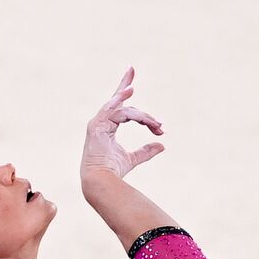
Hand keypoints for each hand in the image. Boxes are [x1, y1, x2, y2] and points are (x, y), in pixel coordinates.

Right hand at [80, 66, 165, 182]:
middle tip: (140, 82)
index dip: (125, 91)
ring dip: (141, 115)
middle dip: (130, 90)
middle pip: (120, 102)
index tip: (133, 77)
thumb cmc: (112, 171)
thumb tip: (161, 144)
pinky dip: (120, 99)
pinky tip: (130, 91)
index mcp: (107, 126)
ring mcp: (97, 123)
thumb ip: (145, 151)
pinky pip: (111, 109)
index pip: (120, 106)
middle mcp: (101, 122)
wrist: (101, 181)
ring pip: (124, 110)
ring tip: (155, 121)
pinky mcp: (97, 125)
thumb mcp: (132, 158)